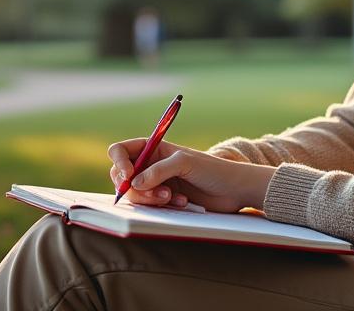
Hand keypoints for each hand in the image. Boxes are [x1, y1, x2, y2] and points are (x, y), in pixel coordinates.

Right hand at [107, 138, 276, 212]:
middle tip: (156, 194)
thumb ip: (158, 170)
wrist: (233, 190)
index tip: (129, 175)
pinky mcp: (164, 200)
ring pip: (135, 193)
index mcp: (154, 148)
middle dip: (134, 187)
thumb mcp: (185, 163)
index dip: (120, 163)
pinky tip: (181, 202)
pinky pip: (149, 205)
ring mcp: (157, 183)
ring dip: (150, 198)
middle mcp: (152, 164)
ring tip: (172, 197)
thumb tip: (134, 183)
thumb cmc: (213, 170)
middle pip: (123, 176)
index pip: (122, 151)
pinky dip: (161, 206)